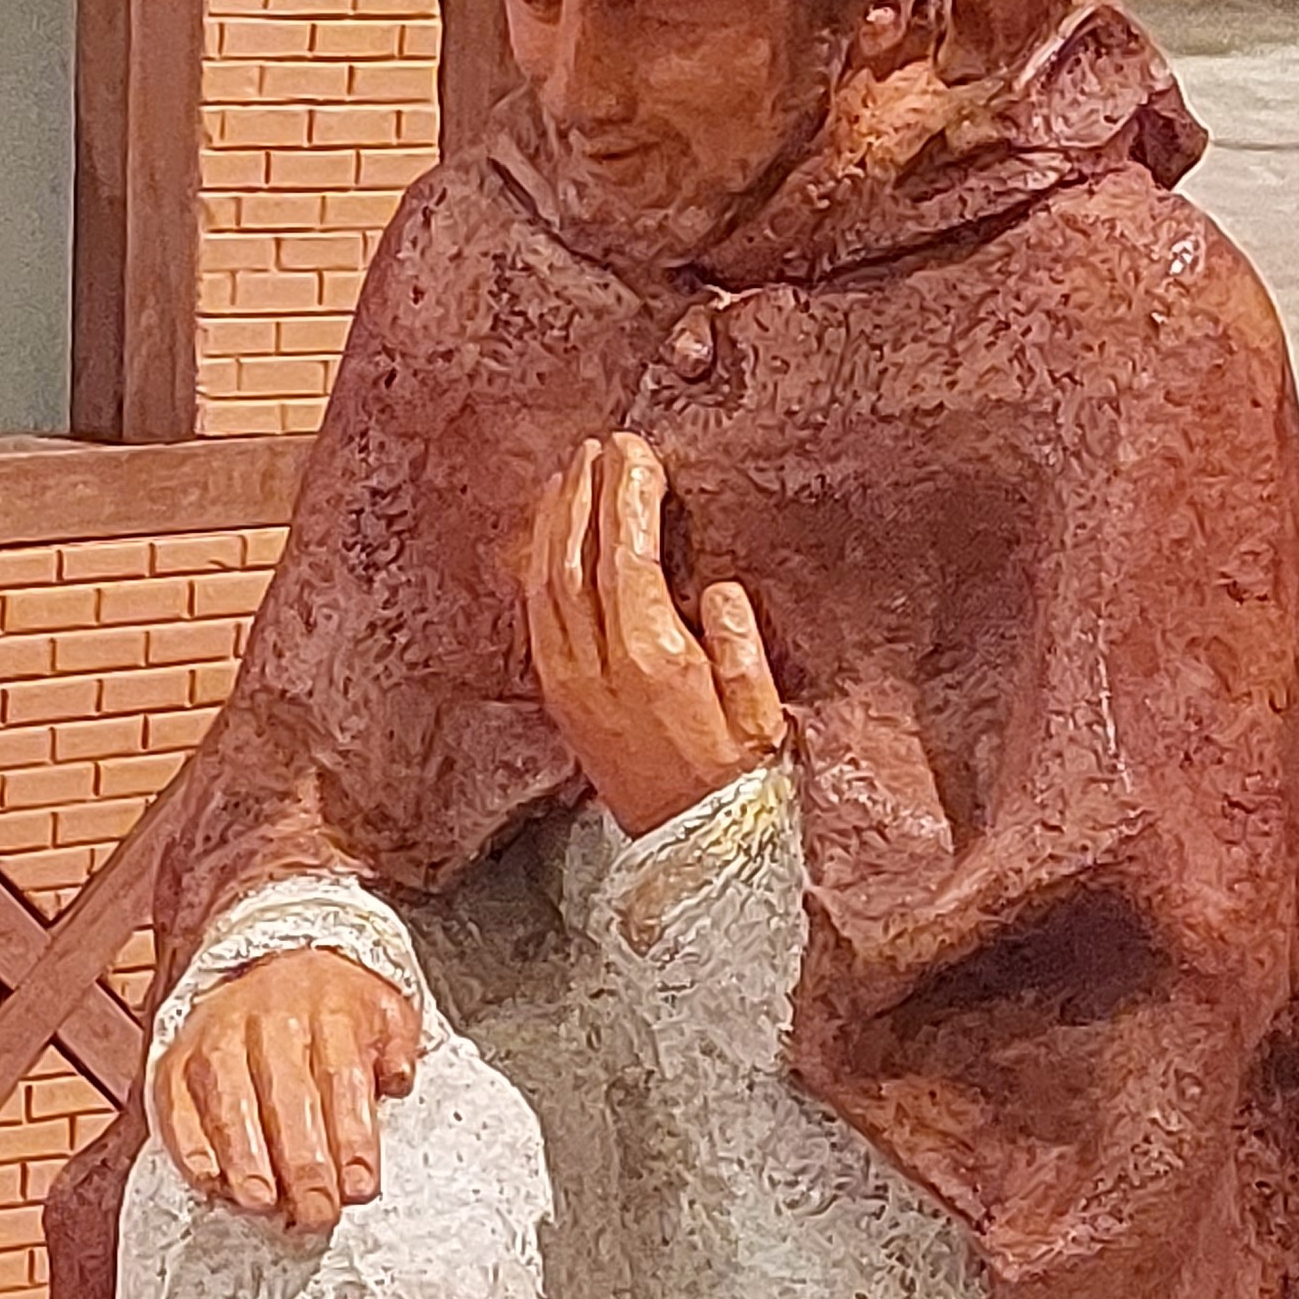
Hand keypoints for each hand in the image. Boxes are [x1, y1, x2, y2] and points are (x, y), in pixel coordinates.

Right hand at [155, 946, 421, 1236]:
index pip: (342, 1081)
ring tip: (263, 1202)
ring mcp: (218, 1039)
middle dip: (304, 1166)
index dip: (353, 1140)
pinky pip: (177, 1105)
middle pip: (288, 1099)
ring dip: (245, 1160)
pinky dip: (190, 1146)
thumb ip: (398, 1051)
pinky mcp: (178, 1059)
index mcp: (330, 1012)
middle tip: (316, 1212)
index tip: (359, 1187)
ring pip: (229, 1104)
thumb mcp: (385, 1011)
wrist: (270, 960)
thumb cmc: (331, 1005)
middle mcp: (270, 1022)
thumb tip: (398, 1083)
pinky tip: (210, 1180)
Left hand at [525, 432, 785, 841]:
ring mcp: (568, 682)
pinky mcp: (557, 695)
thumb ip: (741, 651)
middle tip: (600, 445)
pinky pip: (536, 615)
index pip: (627, 559)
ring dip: (556, 521)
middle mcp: (598, 667)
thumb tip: (721, 590)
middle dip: (586, 495)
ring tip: (570, 473)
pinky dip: (539, 563)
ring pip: (546, 583)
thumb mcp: (762, 719)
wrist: (688, 853)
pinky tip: (549, 535)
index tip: (635, 451)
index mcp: (653, 663)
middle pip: (576, 560)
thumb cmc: (737, 782)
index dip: (627, 499)